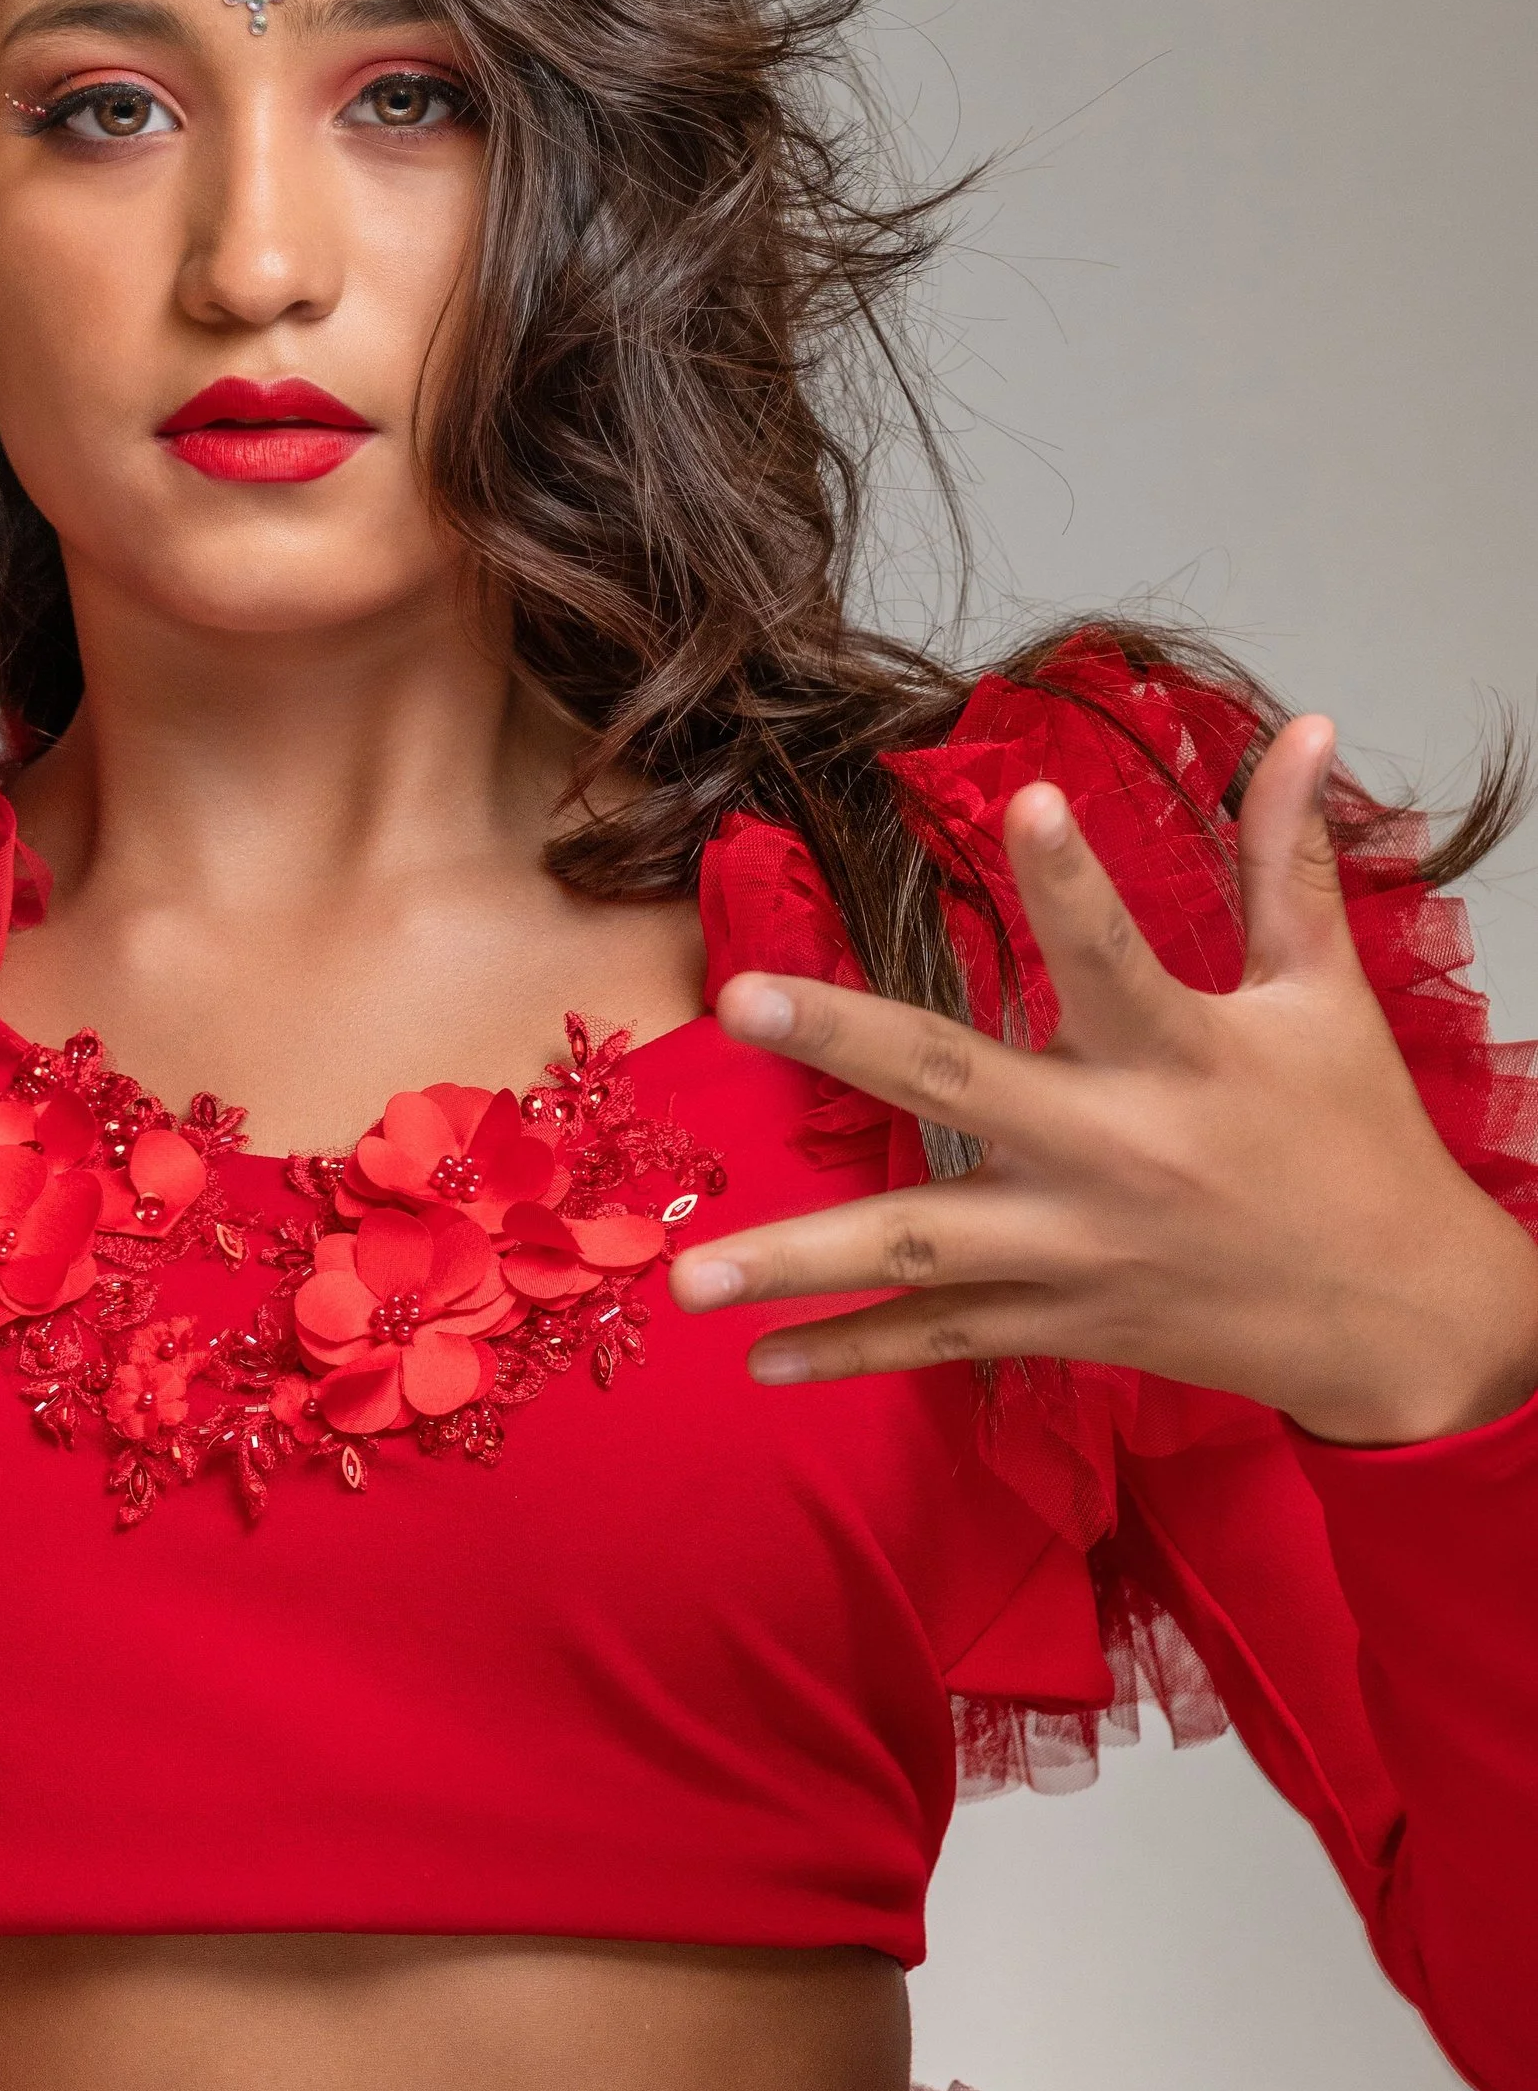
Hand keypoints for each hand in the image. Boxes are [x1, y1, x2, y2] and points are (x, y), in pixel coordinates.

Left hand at [667, 715, 1537, 1445]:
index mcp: (1184, 1055)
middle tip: (737, 1002)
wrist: (1402, 1318)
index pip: (1121, 954)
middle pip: (961, 1084)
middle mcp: (1117, 1151)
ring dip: (800, 1261)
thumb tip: (1308, 730)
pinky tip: (759, 1360)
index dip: (1075, 882)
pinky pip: (942, 1339)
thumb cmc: (1356, 1144)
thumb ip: (1286, 865)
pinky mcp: (1064, 1319)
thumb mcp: (1326, 998)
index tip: (1027, 800)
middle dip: (846, 1043)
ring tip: (688, 1275)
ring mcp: (1078, 1246)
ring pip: (921, 1249)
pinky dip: (852, 1351)